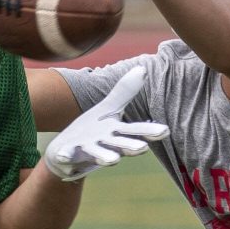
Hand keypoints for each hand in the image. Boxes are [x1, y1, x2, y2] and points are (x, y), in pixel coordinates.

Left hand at [44, 66, 168, 180]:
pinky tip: (64, 154)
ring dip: (105, 156)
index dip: (150, 131)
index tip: (165, 131)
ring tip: (113, 160)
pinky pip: (68, 156)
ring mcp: (87, 151)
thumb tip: (143, 68)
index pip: (136, 131)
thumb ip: (124, 92)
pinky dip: (67, 155)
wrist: (65, 153)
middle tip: (142, 148)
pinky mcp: (69, 156)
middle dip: (130, 146)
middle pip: (121, 145)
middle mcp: (106, 145)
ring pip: (99, 154)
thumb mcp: (108, 109)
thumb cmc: (92, 131)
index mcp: (116, 133)